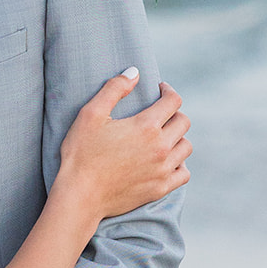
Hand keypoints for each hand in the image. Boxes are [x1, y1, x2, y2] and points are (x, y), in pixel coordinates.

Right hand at [58, 72, 191, 222]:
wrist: (80, 195)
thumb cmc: (81, 154)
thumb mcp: (90, 115)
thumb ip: (114, 89)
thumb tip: (134, 72)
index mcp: (146, 126)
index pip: (173, 101)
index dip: (168, 91)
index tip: (160, 91)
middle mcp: (160, 147)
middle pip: (183, 122)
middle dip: (173, 113)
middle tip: (159, 114)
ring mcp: (162, 170)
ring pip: (186, 147)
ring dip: (177, 138)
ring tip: (163, 137)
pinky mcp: (160, 188)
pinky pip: (183, 173)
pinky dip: (179, 164)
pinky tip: (166, 161)